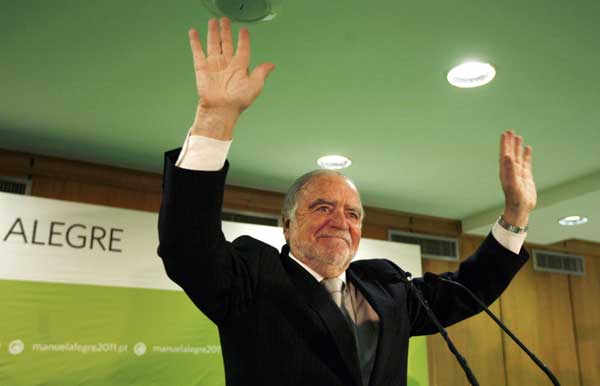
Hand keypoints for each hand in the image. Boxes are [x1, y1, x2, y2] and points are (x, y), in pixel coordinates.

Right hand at [189, 18, 275, 138]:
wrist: (221, 109)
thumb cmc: (238, 101)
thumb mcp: (255, 85)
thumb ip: (261, 72)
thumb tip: (272, 65)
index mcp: (240, 68)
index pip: (243, 49)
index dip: (243, 39)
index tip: (244, 30)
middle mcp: (227, 65)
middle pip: (227, 43)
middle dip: (226, 31)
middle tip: (225, 20)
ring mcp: (214, 65)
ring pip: (214, 44)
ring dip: (213, 32)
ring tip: (213, 21)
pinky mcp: (202, 68)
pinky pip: (198, 51)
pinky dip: (195, 42)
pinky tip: (193, 32)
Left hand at [499, 130, 536, 226]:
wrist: (520, 209)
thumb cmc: (515, 199)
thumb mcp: (512, 183)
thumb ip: (509, 169)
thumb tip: (507, 156)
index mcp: (505, 171)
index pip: (504, 154)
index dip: (504, 144)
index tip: (505, 133)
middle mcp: (510, 170)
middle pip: (510, 153)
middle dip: (510, 142)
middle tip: (510, 131)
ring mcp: (518, 173)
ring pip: (518, 156)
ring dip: (517, 147)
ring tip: (518, 137)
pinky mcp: (525, 177)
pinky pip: (526, 163)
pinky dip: (526, 155)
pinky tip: (528, 148)